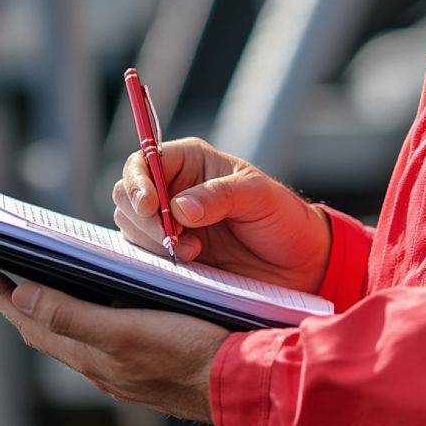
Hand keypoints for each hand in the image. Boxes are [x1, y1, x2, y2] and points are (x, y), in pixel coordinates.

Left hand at [0, 265, 228, 421]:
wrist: (233, 380)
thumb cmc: (187, 353)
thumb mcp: (125, 332)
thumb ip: (71, 316)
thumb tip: (22, 296)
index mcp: (88, 354)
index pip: (29, 322)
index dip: (2, 297)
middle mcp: (98, 362)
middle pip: (46, 330)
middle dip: (21, 302)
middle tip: (5, 274)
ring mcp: (120, 365)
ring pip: (73, 334)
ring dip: (52, 310)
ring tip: (45, 284)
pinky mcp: (142, 362)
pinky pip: (100, 339)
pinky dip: (86, 318)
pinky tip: (102, 305)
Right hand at [113, 137, 330, 293]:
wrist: (299, 264)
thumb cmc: (283, 219)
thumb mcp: (259, 197)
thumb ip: (220, 197)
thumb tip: (179, 208)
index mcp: (190, 161)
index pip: (143, 161)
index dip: (138, 182)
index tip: (150, 206)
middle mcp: (173, 189)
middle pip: (127, 195)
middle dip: (142, 218)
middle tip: (173, 238)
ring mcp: (170, 224)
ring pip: (131, 227)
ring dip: (152, 242)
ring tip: (194, 252)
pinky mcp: (172, 255)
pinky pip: (145, 256)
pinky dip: (157, 261)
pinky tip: (189, 264)